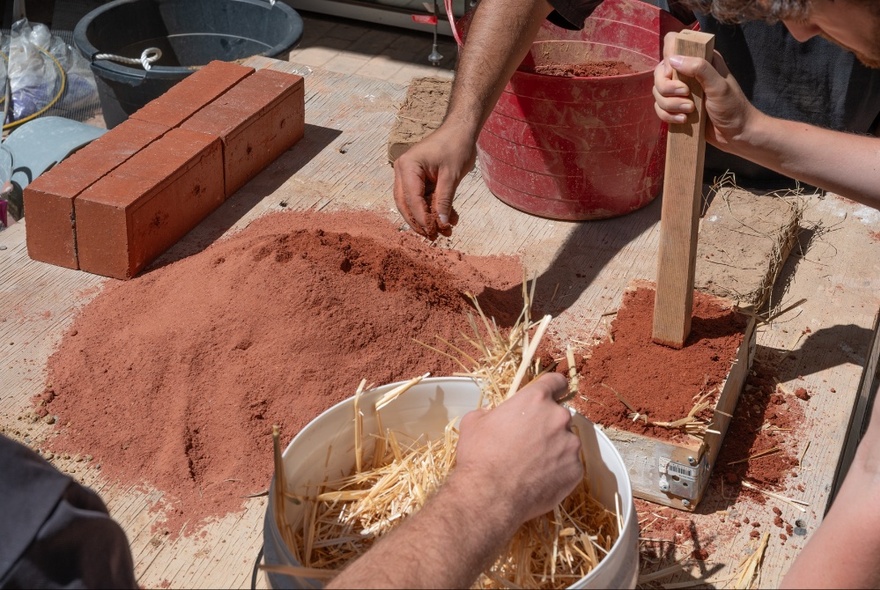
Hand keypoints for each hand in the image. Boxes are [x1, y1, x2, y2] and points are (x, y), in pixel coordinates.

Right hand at [392, 122, 474, 239]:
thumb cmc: (456, 145)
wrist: (461, 129)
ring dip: (427, 218)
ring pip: (412, 203)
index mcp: (408, 166)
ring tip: (443, 231)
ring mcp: (409, 174)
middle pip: (405, 204)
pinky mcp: (418, 178)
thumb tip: (442, 224)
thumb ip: (444, 201)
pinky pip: (422, 198)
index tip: (433, 232)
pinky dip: (433, 208)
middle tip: (433, 237)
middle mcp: (403, 170)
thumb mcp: (452, 176)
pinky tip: (448, 219)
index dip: (422, 218)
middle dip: (419, 222)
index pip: (411, 198)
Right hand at [454, 373, 583, 523]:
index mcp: (535, 400)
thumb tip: (493, 416)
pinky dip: (558, 470)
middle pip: (559, 415)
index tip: (553, 392)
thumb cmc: (479, 456)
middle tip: (528, 442)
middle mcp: (558, 417)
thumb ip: (491, 412)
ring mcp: (570, 445)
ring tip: (532, 465)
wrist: (489, 496)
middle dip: (546, 425)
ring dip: (554, 448)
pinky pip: (569, 465)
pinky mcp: (575, 470)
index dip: (553, 387)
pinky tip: (539, 479)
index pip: (555, 382)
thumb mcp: (473, 422)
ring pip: (566, 441)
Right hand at [652, 32, 760, 151]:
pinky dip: (668, 115)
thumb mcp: (719, 86)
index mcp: (701, 59)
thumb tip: (673, 59)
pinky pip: (660, 108)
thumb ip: (699, 68)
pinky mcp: (677, 108)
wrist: (736, 135)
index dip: (669, 57)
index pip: (673, 44)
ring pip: (658, 92)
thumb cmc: (733, 107)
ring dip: (670, 104)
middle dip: (667, 87)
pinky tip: (683, 120)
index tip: (674, 73)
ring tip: (689, 111)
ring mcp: (681, 91)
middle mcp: (688, 72)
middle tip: (686, 95)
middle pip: (659, 72)